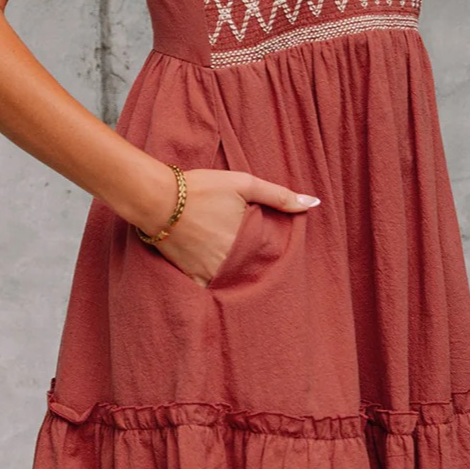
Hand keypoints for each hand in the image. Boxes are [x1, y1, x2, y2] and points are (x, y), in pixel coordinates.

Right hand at [143, 168, 320, 285]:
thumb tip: (313, 203)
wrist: (156, 199)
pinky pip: (208, 284)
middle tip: (232, 241)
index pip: (267, 254)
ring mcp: (209, 273)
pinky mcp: (191, 277)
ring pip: (230, 277)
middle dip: (247, 258)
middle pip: (248, 267)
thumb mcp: (243, 184)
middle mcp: (230, 264)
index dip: (264, 246)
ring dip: (230, 268)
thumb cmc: (201, 188)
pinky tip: (205, 257)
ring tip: (219, 249)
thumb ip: (278, 196)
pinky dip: (210, 274)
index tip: (256, 239)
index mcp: (247, 243)